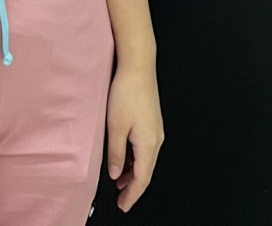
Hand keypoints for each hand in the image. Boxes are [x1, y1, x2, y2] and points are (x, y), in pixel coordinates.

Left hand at [106, 63, 164, 212]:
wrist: (138, 66)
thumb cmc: (127, 92)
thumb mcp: (115, 126)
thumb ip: (116, 152)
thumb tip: (116, 173)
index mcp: (149, 144)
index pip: (142, 179)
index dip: (132, 195)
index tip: (124, 205)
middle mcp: (156, 139)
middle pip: (146, 171)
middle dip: (134, 186)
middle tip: (121, 197)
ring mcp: (156, 129)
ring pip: (146, 159)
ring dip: (134, 172)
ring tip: (120, 179)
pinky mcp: (152, 121)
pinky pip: (146, 147)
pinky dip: (136, 158)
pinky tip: (126, 156)